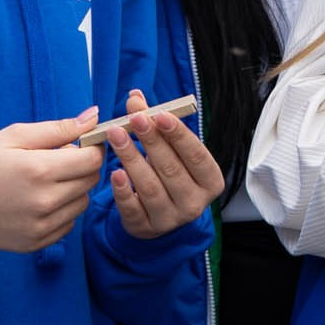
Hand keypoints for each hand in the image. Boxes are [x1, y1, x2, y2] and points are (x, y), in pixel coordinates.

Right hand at [0, 111, 105, 251]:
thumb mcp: (13, 136)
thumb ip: (58, 128)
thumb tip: (94, 116)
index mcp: (40, 170)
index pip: (92, 159)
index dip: (90, 148)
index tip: (78, 145)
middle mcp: (45, 201)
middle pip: (90, 180)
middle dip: (81, 166)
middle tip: (57, 160)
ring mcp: (42, 225)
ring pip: (82, 203)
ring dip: (73, 189)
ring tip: (45, 181)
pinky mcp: (37, 242)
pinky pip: (68, 223)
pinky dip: (61, 210)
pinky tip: (38, 201)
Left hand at [104, 89, 224, 238]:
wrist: (157, 213)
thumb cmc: (168, 173)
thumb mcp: (168, 149)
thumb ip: (153, 122)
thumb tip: (134, 96)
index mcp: (210, 181)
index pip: (197, 155)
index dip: (179, 134)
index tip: (161, 114)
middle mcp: (195, 203)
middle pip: (172, 169)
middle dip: (152, 141)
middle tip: (134, 118)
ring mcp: (170, 219)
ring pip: (151, 187)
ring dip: (132, 158)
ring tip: (115, 135)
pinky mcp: (145, 228)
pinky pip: (133, 209)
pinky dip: (123, 191)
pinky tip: (114, 172)